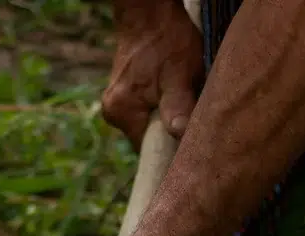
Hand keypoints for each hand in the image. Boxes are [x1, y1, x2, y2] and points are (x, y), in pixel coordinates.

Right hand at [102, 0, 202, 148]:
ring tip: (182, 97)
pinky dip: (163, 106)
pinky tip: (174, 92)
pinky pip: (147, 111)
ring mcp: (117, 103)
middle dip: (171, 131)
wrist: (150, 12)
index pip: (149, 151)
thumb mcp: (180, 74)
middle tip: (191, 114)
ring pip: (151, 124)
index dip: (171, 150)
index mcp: (122, 112)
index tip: (189, 145)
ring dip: (169, 117)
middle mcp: (114, 112)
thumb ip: (179, 107)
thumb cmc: (167, 40)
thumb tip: (181, 136)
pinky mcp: (125, 94)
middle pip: (149, 139)